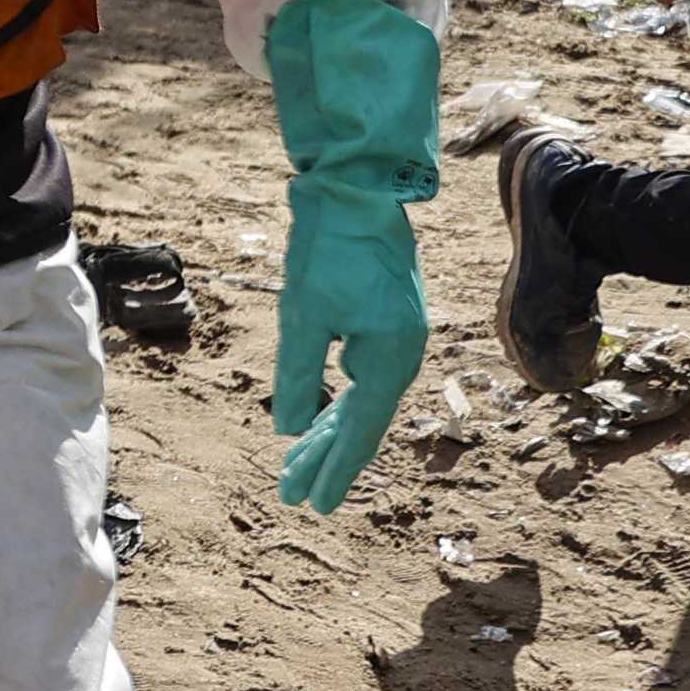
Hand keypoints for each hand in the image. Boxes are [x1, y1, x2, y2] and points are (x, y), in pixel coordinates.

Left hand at [258, 0, 440, 510]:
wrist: (358, 188)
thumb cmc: (330, 247)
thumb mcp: (303, 314)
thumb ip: (297, 374)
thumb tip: (289, 429)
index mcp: (389, 357)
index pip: (358, 429)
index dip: (332, 469)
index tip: (308, 502)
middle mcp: (400, 352)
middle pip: (360, 421)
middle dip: (326, 459)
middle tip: (294, 495)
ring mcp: (395, 336)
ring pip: (360, 399)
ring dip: (329, 432)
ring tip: (298, 466)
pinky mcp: (385, 319)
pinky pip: (360, 375)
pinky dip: (336, 400)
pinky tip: (318, 416)